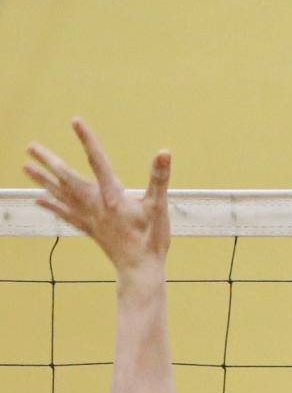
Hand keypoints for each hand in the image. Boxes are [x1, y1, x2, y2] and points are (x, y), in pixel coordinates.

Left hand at [24, 120, 170, 277]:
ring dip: (42, 180)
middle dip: (49, 162)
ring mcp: (89, 218)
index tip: (75, 122)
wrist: (140, 270)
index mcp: (112, 197)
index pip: (97, 162)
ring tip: (26, 167)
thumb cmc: (151, 240)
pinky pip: (65, 214)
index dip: (87, 140)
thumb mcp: (159, 207)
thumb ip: (159, 179)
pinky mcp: (89, 229)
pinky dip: (51, 205)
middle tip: (31, 147)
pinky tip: (39, 199)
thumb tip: (164, 153)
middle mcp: (95, 206)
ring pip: (61, 195)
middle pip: (67, 179)